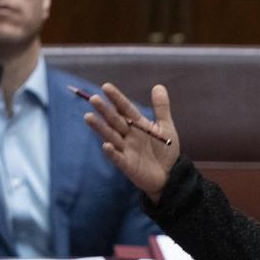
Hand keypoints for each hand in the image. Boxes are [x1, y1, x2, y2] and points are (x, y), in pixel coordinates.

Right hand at [83, 83, 177, 202]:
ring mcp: (126, 149)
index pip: (125, 109)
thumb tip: (158, 86)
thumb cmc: (166, 150)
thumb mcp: (166, 127)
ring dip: (100, 127)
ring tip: (88, 117)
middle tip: (94, 98)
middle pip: (115, 121)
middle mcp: (129, 135)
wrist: (171, 174)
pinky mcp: (127, 164)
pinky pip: (117, 157)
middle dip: (105, 110)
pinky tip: (106, 145)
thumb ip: (161, 108)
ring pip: (111, 136)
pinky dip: (111, 152)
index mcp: (137, 124)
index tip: (106, 87)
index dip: (116, 98)